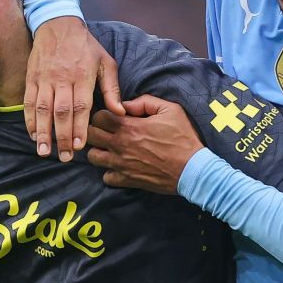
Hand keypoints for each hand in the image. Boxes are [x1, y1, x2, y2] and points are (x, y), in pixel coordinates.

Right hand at [25, 18, 121, 161]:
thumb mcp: (105, 62)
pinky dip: (30, 119)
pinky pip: (29, 102)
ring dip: (42, 132)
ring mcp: (44, 79)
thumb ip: (112, 89)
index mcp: (82, 76)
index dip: (79, 127)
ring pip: (42, 109)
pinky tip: (33, 135)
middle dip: (62, 136)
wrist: (58, 24)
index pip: (80, 106)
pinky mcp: (32, 78)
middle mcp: (62, 79)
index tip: (79, 146)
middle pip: (61, 112)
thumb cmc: (86, 47)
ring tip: (44, 151)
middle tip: (64, 157)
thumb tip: (119, 113)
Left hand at [85, 96, 203, 193]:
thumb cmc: (183, 137)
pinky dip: (109, 172)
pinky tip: (119, 166)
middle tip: (106, 131)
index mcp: (128, 126)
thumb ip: (145, 102)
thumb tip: (126, 104)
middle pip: (91, 135)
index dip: (102, 114)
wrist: (192, 169)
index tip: (111, 117)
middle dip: (96, 131)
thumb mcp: (170, 109)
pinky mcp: (126, 180)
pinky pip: (106, 177)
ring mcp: (121, 164)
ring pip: (93, 157)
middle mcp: (120, 145)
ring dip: (99, 151)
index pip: (98, 116)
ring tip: (109, 149)